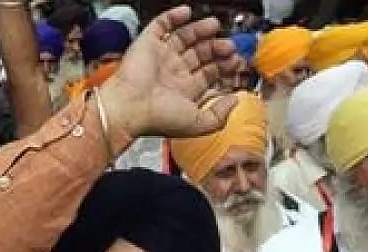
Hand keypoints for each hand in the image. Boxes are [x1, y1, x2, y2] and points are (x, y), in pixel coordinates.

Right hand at [98, 6, 239, 140]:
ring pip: (184, 38)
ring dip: (201, 30)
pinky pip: (162, 24)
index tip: (237, 61)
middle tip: (229, 45)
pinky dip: (174, 16)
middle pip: (200, 54)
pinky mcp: (148, 42)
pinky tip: (187, 13)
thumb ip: (219, 115)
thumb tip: (234, 101)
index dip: (224, 67)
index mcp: (184, 92)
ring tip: (214, 25)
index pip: (209, 74)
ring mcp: (160, 56)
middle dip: (217, 48)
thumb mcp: (198, 123)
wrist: (130, 107)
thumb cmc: (158, 118)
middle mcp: (172, 73)